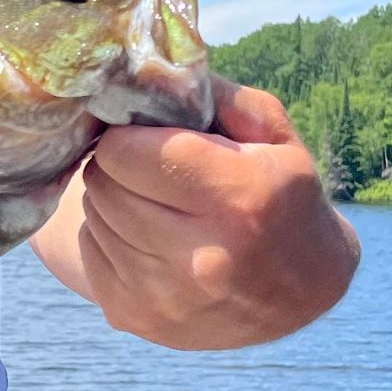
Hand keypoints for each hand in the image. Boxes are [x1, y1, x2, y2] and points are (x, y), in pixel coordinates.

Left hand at [72, 79, 359, 349]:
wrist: (300, 292)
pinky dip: (111, 240)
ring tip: (158, 206)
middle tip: (152, 171)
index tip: (149, 139)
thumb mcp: (270, 132)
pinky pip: (91, 255)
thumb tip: (142, 70)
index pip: (127, 152)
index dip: (131, 137)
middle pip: (105, 184)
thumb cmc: (280, 194)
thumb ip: (212, 93)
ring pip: (95, 218)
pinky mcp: (137, 320)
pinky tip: (151, 240)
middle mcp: (202, 257)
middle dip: (120, 168)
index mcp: (238, 198)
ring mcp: (166, 297)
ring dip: (115, 203)